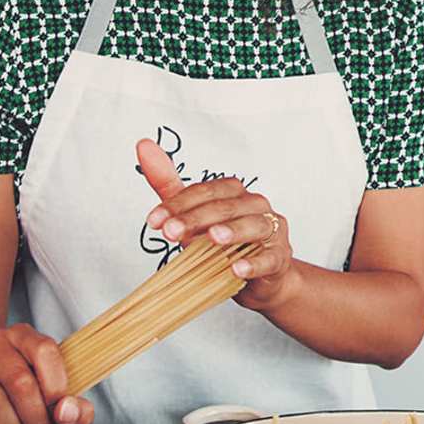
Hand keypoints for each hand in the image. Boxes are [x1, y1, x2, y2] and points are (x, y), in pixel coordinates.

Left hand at [137, 139, 294, 309]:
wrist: (260, 277)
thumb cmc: (225, 243)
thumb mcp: (193, 215)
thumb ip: (169, 186)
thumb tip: (143, 146)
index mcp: (234, 192)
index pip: (206, 191)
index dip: (178, 204)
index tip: (154, 221)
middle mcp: (255, 205)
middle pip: (226, 206)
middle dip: (196, 218)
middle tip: (171, 232)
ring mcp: (271, 230)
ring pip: (254, 225)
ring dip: (232, 231)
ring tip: (213, 238)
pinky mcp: (279, 257)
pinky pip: (269, 258)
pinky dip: (254, 262)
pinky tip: (237, 268)